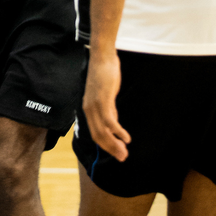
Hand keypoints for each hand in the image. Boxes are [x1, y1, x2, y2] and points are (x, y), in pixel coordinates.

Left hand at [83, 46, 130, 160]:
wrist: (102, 57)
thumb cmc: (104, 74)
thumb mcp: (105, 95)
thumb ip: (108, 108)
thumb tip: (113, 121)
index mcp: (88, 109)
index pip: (95, 133)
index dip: (105, 145)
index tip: (116, 153)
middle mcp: (89, 109)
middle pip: (98, 136)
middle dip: (111, 149)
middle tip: (122, 158)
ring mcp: (95, 105)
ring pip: (103, 132)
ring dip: (115, 144)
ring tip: (125, 152)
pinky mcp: (103, 100)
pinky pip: (110, 121)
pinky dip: (118, 132)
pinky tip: (126, 137)